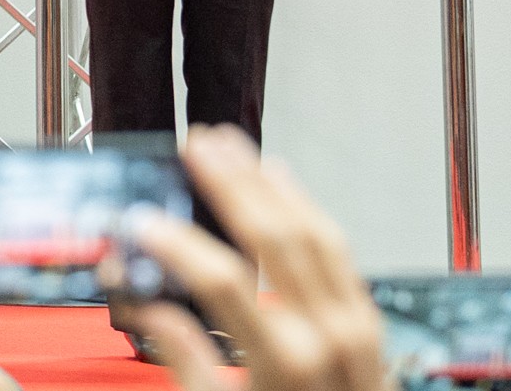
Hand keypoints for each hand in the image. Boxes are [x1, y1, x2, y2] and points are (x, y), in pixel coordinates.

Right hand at [121, 126, 384, 390]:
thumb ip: (185, 362)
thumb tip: (148, 309)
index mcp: (282, 365)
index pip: (222, 281)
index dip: (177, 244)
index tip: (142, 221)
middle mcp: (326, 337)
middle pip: (273, 239)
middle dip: (230, 185)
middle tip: (195, 146)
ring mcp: (355, 328)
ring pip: (312, 234)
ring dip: (268, 184)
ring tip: (231, 147)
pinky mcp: (368, 324)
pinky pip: (339, 252)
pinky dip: (308, 209)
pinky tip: (282, 181)